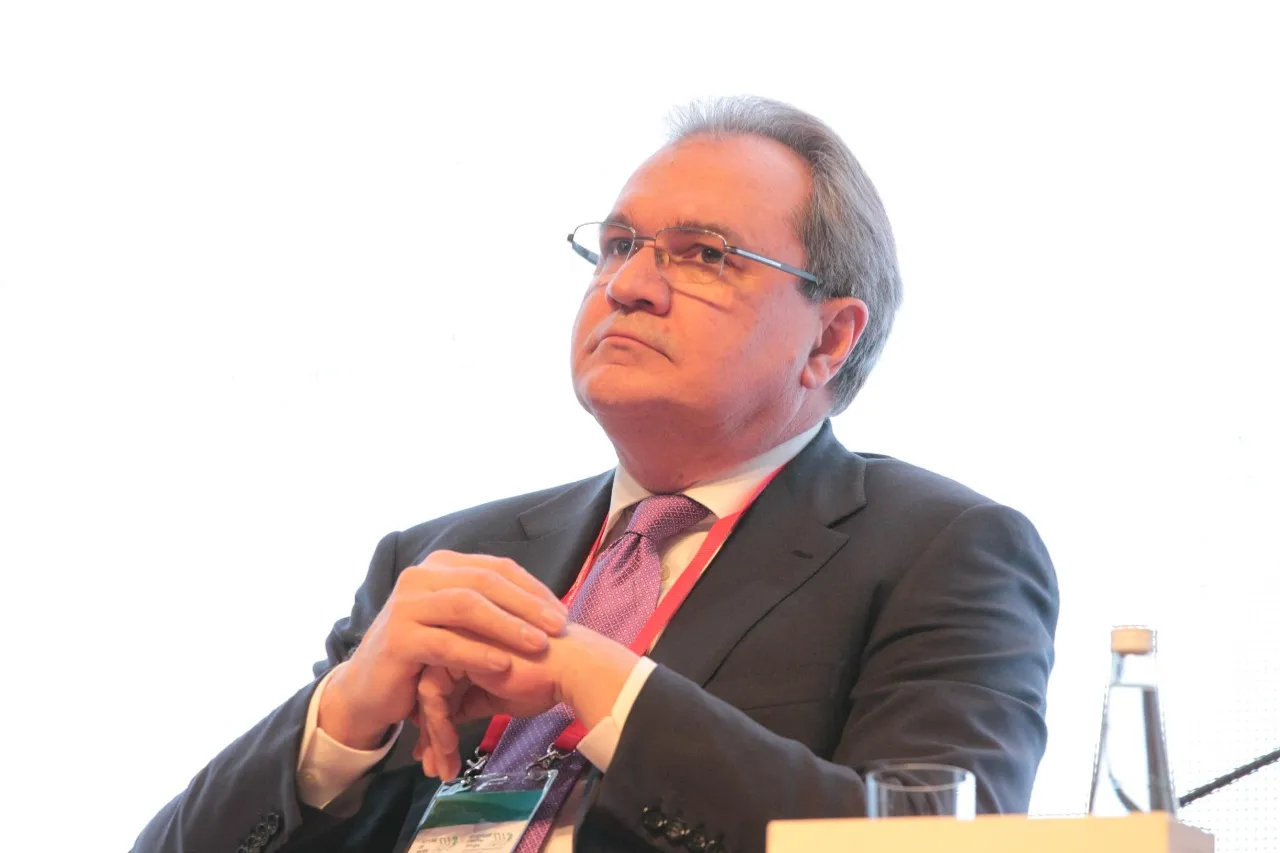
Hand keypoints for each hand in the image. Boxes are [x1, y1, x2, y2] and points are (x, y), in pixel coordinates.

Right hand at [319, 551, 568, 749]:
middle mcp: (419, 577)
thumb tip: (545, 605)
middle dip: (527, 604)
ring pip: (466, 607)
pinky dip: (478, 653)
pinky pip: (445, 643)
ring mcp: (405, 605)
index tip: (562, 613)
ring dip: (508, 625)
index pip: (495, 568)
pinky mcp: (397, 639)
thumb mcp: (457, 623)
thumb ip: (488, 606)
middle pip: (484, 582)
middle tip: (559, 626)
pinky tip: (504, 665)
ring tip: (539, 644)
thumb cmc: (425, 655)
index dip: (532, 589)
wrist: (370, 689)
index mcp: (439, 566)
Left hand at [413, 624, 640, 778]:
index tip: (440, 757)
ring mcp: (452, 640)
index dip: (439, 725)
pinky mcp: (453, 648)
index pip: (442, 687)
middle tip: (435, 768)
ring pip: (427, 694)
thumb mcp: (499, 696)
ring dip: (435, 735)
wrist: (570, 667)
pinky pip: (433, 692)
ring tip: (442, 768)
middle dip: (432, 734)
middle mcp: (455, 641)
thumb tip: (447, 723)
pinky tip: (449, 747)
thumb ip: (470, 702)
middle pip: (431, 690)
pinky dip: (438, 724)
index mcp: (467, 647)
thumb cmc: (545, 679)